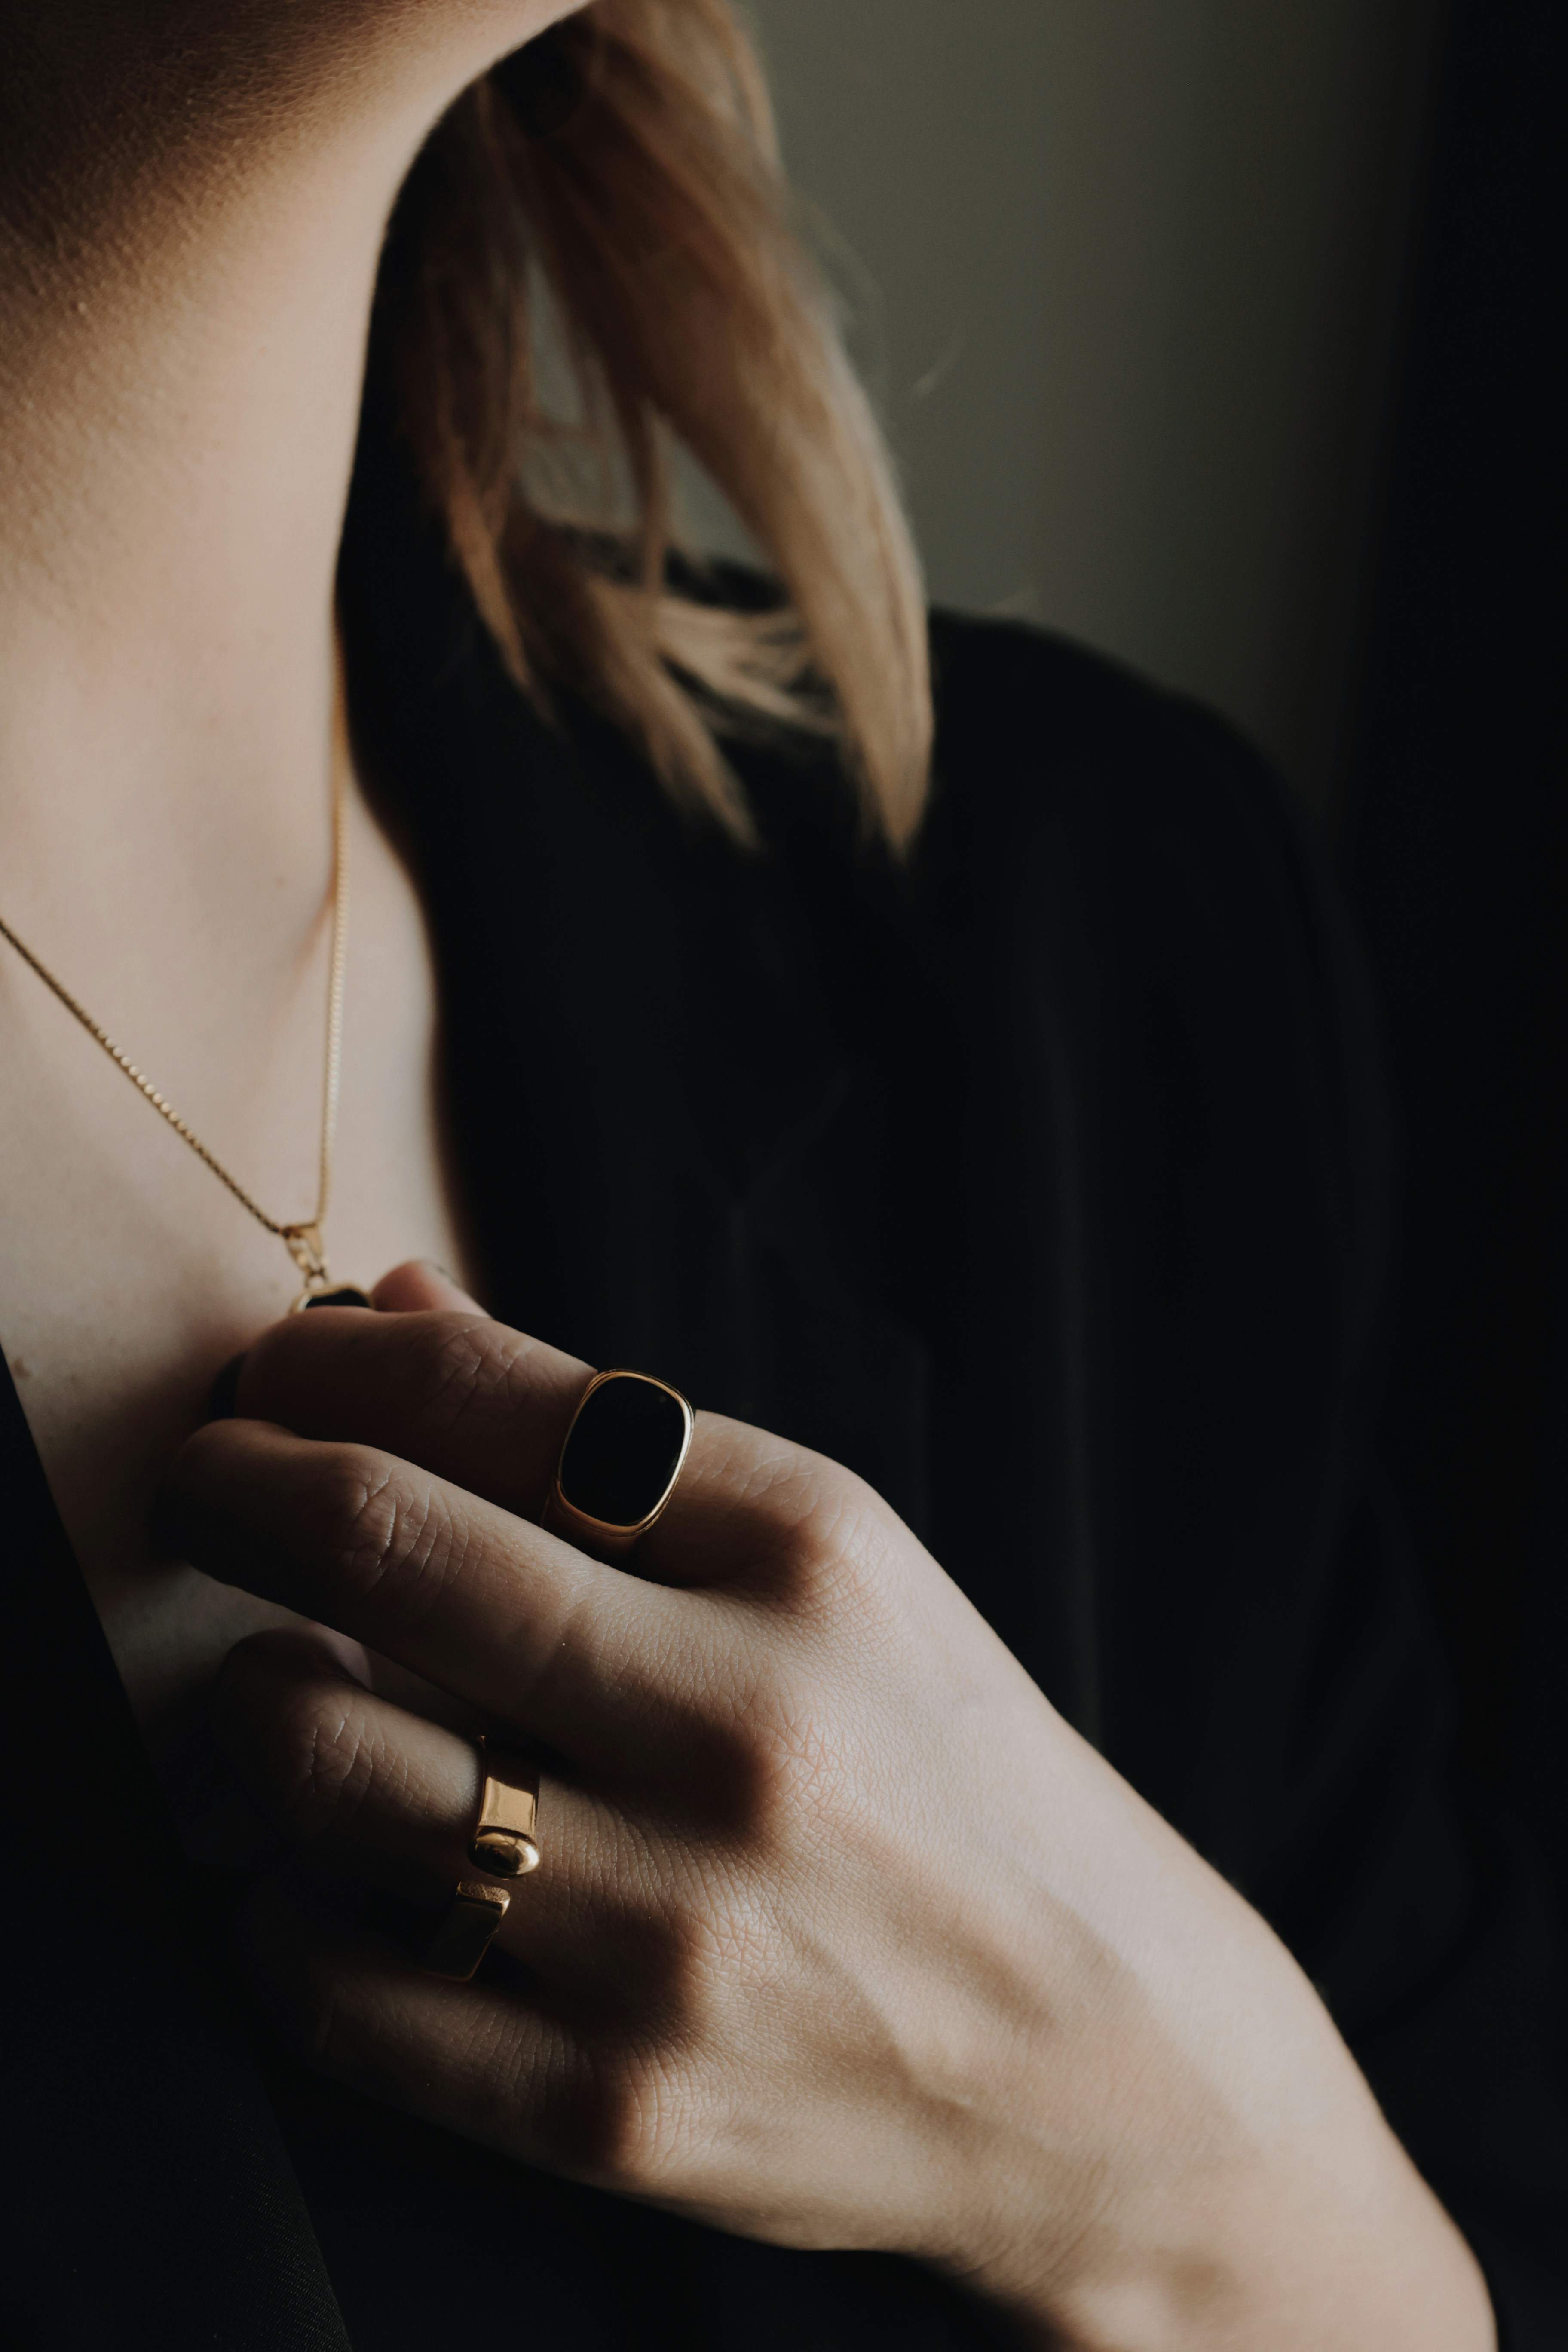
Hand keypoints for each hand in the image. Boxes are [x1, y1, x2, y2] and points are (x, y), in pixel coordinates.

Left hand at [161, 1265, 1492, 2350]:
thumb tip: (396, 1307)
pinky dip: (279, 1905)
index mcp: (807, 1556)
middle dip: (236, 1487)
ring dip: (246, 1702)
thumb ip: (611, 1438)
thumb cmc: (944, 1770)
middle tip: (202, 1484)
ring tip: (275, 1686)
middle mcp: (740, 1726)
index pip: (493, 1401)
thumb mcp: (836, 1564)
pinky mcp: (614, 2105)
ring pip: (320, 1762)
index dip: (332, 1366)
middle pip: (381, 1546)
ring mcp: (672, 1930)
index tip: (276, 1377)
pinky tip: (317, 1868)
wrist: (1098, 2059)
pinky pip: (335, 1987)